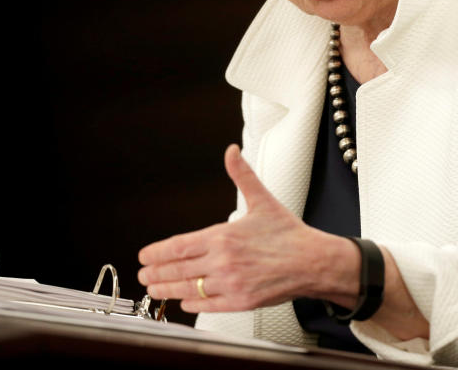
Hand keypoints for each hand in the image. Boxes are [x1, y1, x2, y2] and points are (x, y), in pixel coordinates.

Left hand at [137, 144, 355, 312]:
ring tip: (155, 289)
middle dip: (154, 273)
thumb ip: (242, 176)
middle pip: (175, 270)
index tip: (145, 256)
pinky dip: (190, 304)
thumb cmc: (289, 234)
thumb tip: (232, 152)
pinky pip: (205, 305)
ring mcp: (230, 284)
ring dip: (165, 290)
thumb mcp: (263, 201)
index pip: (177, 247)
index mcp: (223, 236)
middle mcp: (222, 262)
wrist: (314, 261)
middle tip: (143, 274)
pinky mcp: (240, 302)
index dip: (155, 253)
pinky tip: (184, 301)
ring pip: (186, 289)